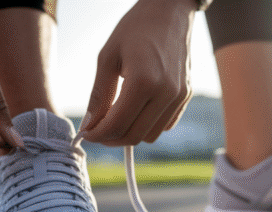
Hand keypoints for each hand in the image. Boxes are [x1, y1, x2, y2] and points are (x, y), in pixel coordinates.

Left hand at [81, 0, 196, 145]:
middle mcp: (165, 93)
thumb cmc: (136, 29)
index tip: (86, 134)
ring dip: (130, 134)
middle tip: (97, 131)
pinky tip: (135, 112)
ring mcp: (179, 96)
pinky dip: (147, 126)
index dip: (97, 134)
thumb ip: (98, 94)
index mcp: (143, 81)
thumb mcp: (108, 57)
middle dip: (111, 139)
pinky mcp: (186, 96)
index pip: (117, 124)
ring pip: (150, 135)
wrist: (169, 13)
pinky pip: (164, 125)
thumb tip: (90, 124)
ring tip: (115, 121)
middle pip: (134, 135)